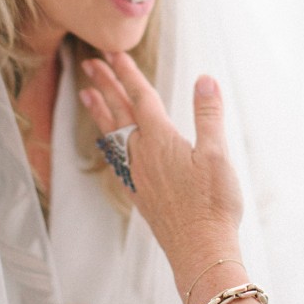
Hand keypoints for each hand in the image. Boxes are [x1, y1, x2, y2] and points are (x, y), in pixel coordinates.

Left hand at [80, 53, 244, 294]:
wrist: (200, 251)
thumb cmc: (213, 204)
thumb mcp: (218, 154)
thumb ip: (209, 114)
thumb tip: (205, 78)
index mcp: (161, 140)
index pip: (141, 97)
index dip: (128, 73)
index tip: (114, 53)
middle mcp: (142, 154)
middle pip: (120, 111)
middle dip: (105, 84)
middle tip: (90, 63)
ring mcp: (137, 174)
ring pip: (113, 134)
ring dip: (100, 111)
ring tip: (86, 94)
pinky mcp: (139, 193)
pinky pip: (116, 158)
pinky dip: (108, 141)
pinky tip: (108, 142)